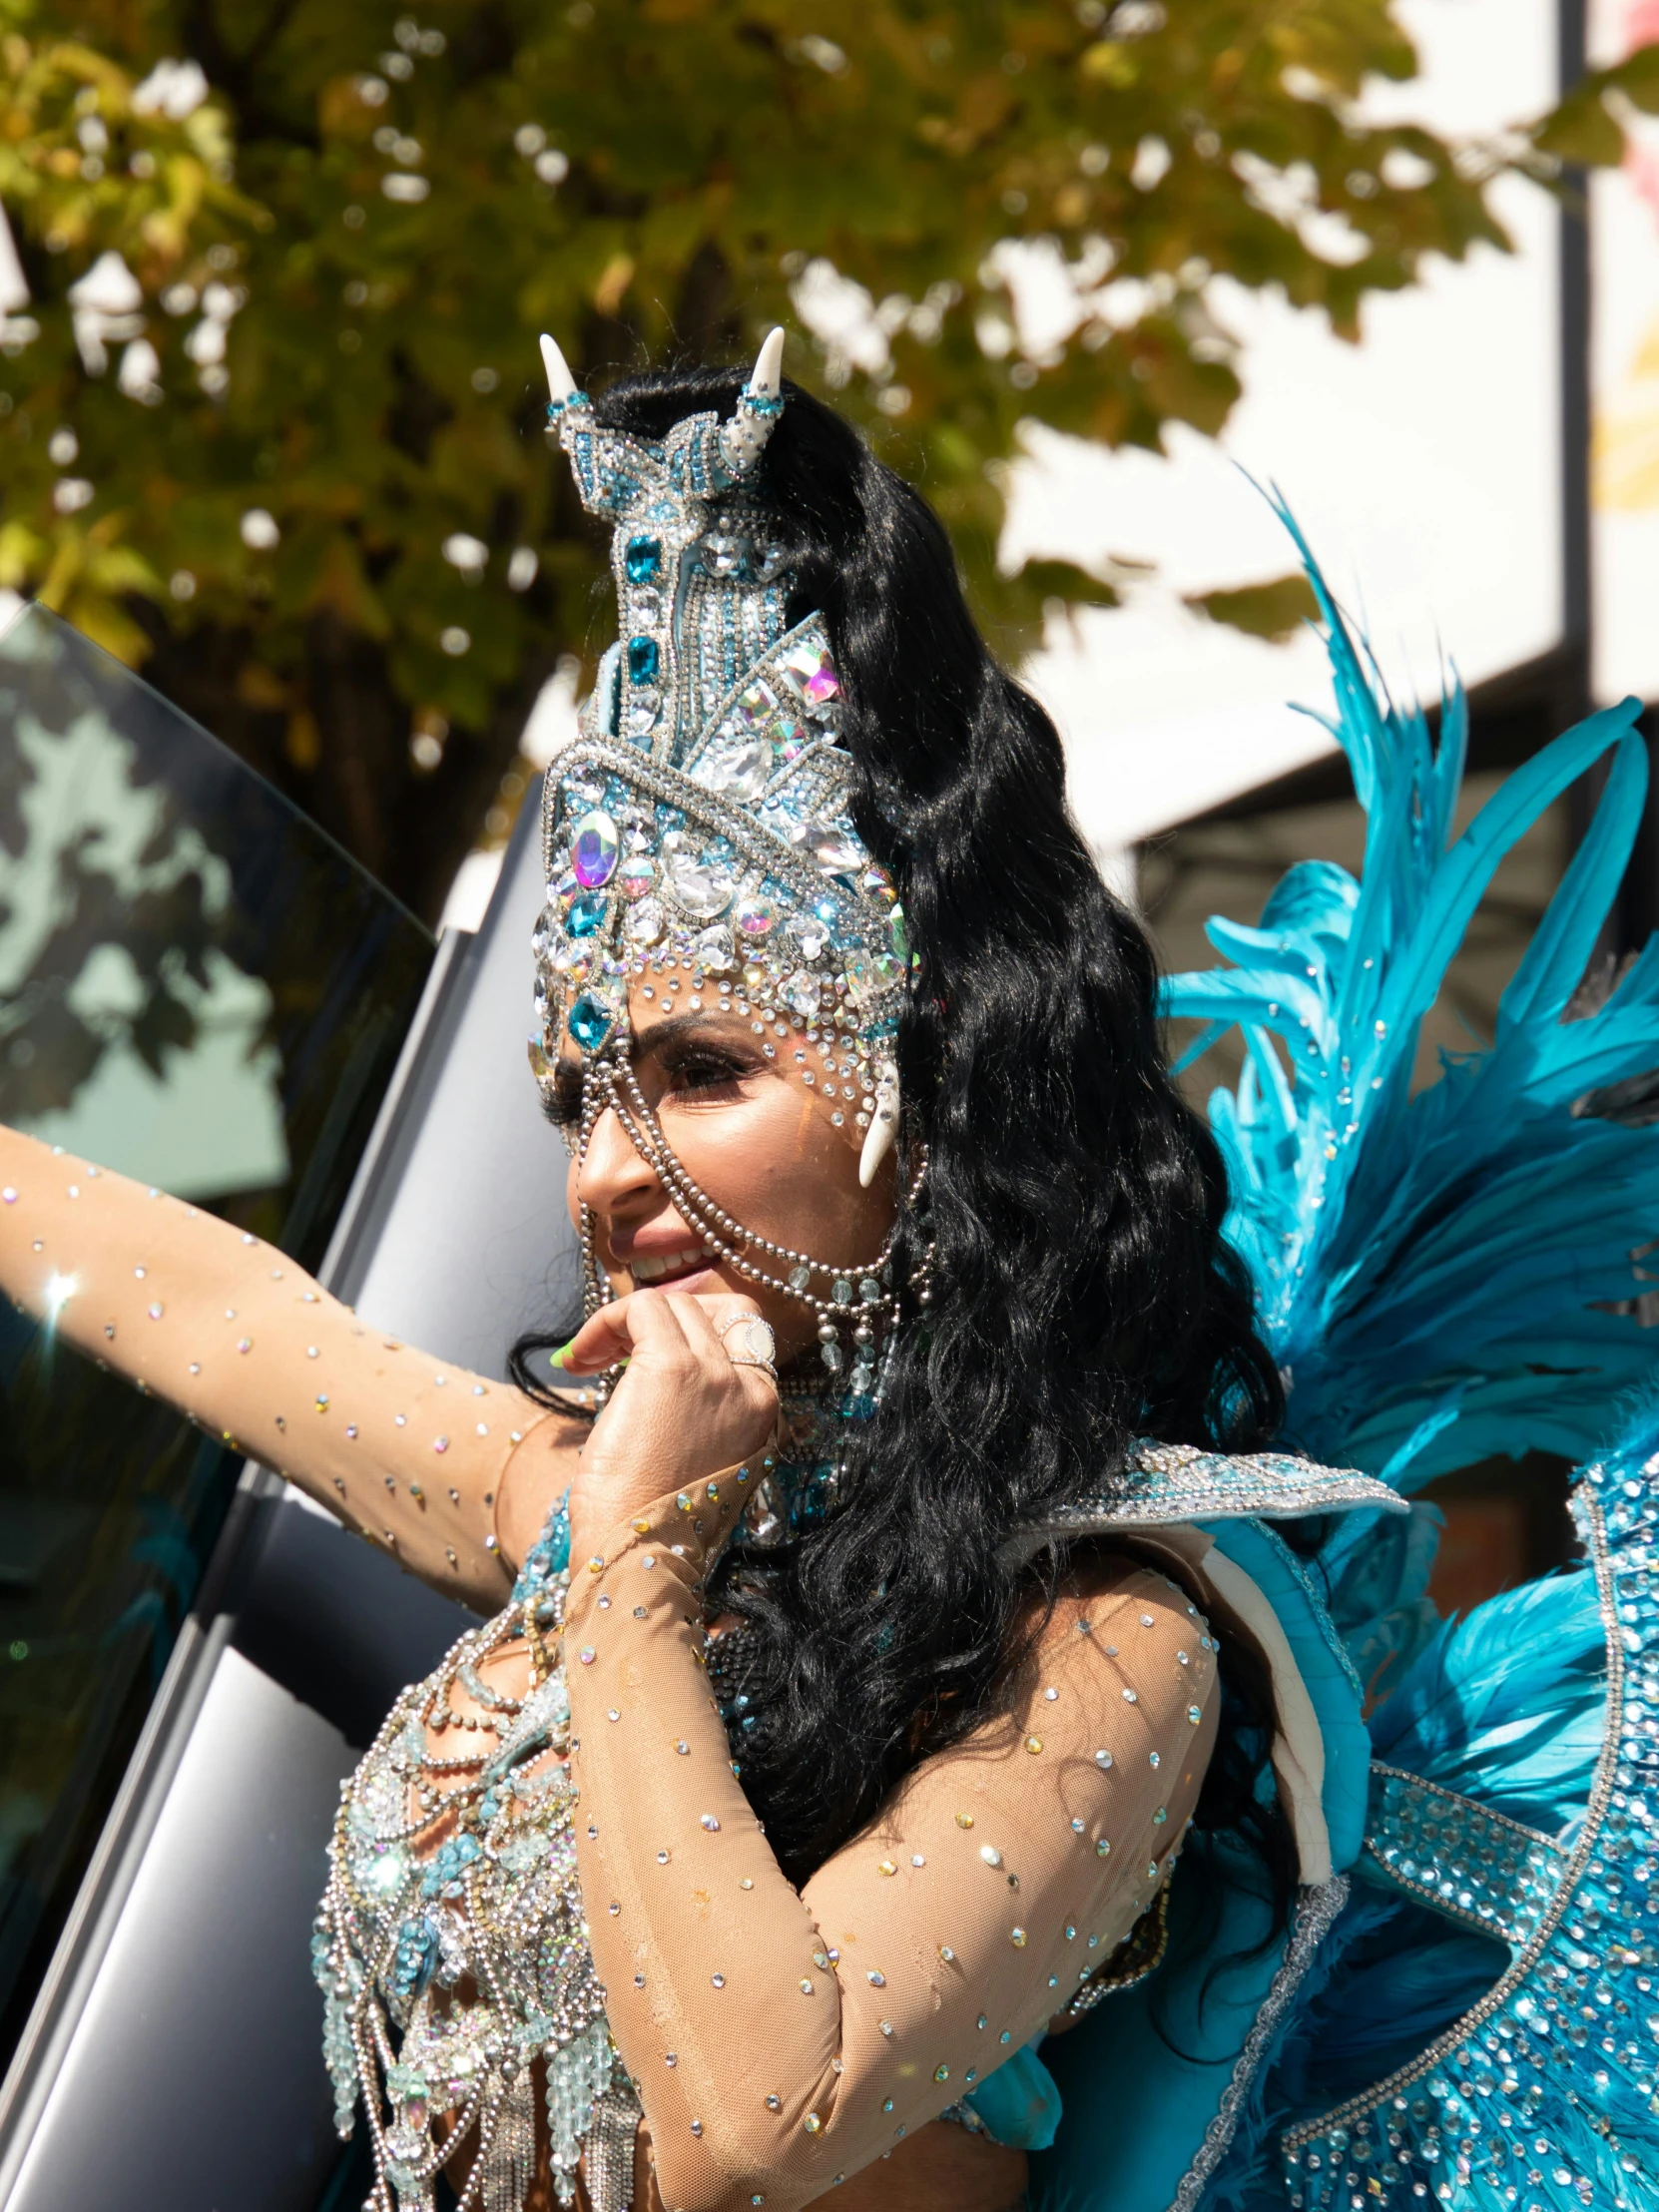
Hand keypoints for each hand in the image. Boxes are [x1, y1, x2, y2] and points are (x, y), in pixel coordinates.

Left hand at [560, 1291, 777, 1554]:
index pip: (745, 1332)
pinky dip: (605, 1321)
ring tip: (590, 1359)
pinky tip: (579, 1358)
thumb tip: (654, 1364)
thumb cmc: (653, 1519)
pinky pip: (641, 1308)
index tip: (646, 1351)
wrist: (638, 1552)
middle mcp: (749, 1386)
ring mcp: (715, 1373)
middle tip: (619, 1349)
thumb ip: (699, 1410)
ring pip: (674, 1303)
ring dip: (625, 1321)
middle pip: (712, 1308)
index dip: (694, 1329)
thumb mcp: (696, 1459)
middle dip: (664, 1318)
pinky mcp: (671, 1366)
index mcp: (763, 1410)